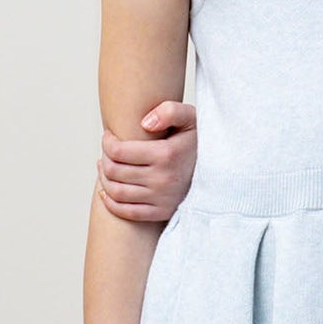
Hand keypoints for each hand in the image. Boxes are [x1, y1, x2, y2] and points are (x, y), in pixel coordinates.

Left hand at [96, 100, 196, 220]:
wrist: (218, 171)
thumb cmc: (197, 142)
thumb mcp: (190, 118)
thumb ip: (170, 110)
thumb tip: (144, 124)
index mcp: (167, 154)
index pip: (118, 151)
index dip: (107, 142)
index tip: (110, 136)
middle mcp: (163, 179)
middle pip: (114, 171)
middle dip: (105, 158)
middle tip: (109, 151)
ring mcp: (162, 198)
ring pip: (116, 191)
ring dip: (104, 178)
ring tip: (107, 167)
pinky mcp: (161, 213)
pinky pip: (126, 212)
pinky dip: (110, 202)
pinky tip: (107, 190)